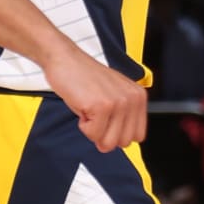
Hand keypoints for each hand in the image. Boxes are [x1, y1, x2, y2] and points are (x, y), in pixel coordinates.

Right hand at [43, 39, 147, 153]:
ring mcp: (118, 102)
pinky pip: (93, 134)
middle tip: (95, 112)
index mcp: (139, 97)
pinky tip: (83, 106)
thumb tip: (115, 145)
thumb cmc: (85, 77)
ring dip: (93, 130)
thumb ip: (122, 118)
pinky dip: (83, 125)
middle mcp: (133, 99)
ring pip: (108, 142)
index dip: (116, 133)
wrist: (65, 59)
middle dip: (104, 133)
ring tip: (89, 108)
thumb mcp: (113, 95)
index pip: (137, 136)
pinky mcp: (102, 106)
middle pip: (123, 142)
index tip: (106, 118)